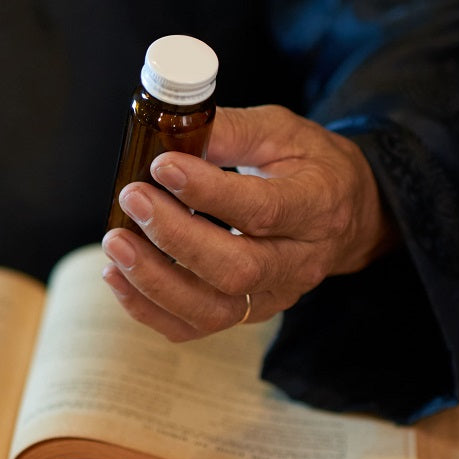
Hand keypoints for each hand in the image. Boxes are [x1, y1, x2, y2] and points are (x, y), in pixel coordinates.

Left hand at [99, 104, 394, 339]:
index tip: (161, 165)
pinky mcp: (246, 314)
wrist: (343, 213)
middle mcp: (299, 261)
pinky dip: (147, 308)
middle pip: (237, 268)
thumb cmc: (306, 165)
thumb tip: (170, 133)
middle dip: (175, 237)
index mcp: (317, 206)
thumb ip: (229, 131)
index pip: (262, 210)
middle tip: (132, 198)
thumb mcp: (280, 131)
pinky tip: (117, 276)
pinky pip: (193, 327)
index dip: (207, 192)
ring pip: (212, 309)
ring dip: (154, 279)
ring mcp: (273, 296)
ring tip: (116, 242)